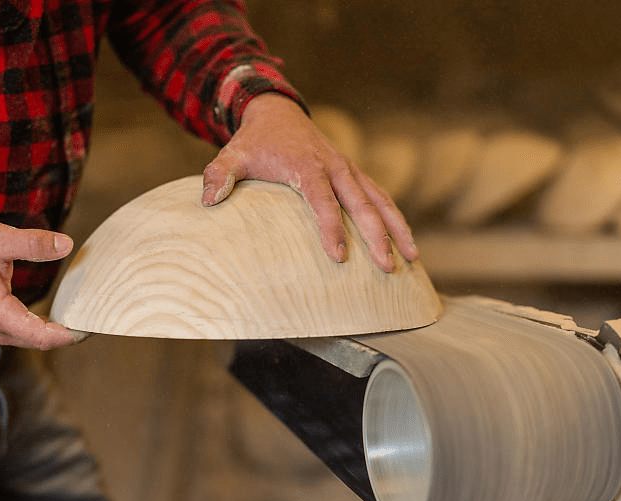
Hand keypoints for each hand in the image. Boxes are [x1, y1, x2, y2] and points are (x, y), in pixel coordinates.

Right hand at [0, 218, 82, 349]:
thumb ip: (34, 243)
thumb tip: (66, 245)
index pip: (40, 336)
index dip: (68, 335)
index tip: (90, 327)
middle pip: (39, 342)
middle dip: (67, 335)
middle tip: (94, 321)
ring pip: (30, 340)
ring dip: (54, 333)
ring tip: (80, 319)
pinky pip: (21, 334)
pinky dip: (41, 329)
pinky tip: (58, 317)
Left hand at [201, 93, 417, 271]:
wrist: (277, 113)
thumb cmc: (254, 142)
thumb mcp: (231, 154)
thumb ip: (218, 175)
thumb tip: (208, 200)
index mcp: (306, 165)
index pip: (322, 200)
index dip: (331, 228)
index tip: (340, 256)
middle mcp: (334, 166)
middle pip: (361, 204)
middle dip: (378, 236)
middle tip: (387, 266)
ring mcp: (348, 170)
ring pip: (379, 200)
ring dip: (397, 228)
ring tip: (412, 258)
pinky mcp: (354, 174)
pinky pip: (380, 197)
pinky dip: (395, 218)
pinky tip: (407, 242)